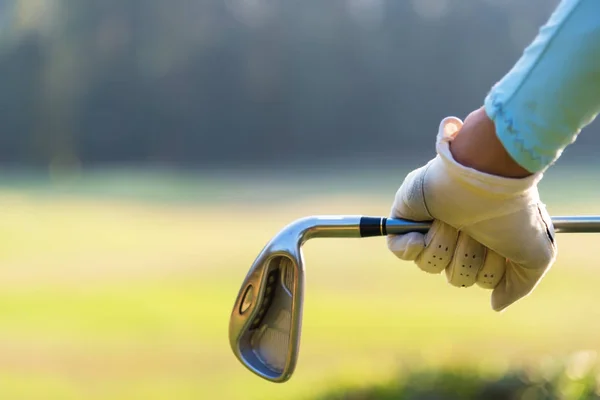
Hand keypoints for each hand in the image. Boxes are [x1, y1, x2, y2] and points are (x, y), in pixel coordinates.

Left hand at [387, 113, 556, 310]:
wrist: (485, 177)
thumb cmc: (512, 212)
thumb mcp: (536, 254)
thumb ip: (519, 285)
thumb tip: (495, 304)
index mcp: (486, 242)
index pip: (481, 279)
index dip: (490, 269)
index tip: (500, 244)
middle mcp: (459, 234)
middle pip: (456, 276)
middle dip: (468, 256)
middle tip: (475, 229)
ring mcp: (431, 226)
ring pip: (429, 265)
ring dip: (446, 244)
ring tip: (455, 219)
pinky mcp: (406, 217)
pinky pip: (399, 250)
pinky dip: (413, 244)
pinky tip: (428, 226)